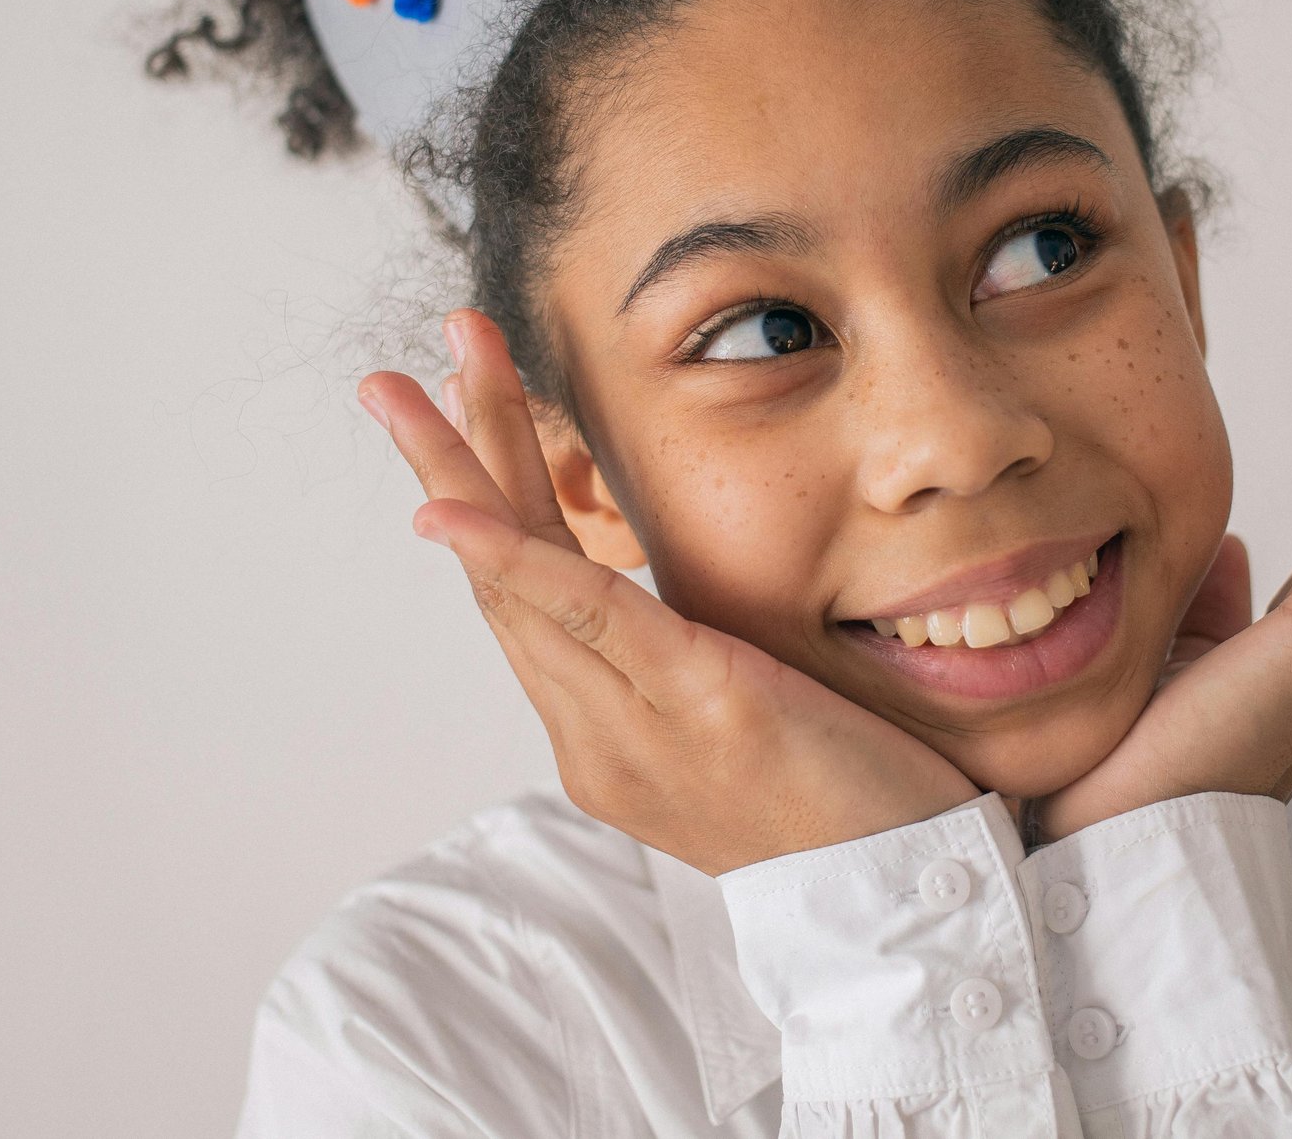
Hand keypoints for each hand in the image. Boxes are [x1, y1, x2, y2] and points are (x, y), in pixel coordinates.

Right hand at [359, 312, 977, 875]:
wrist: (909, 912)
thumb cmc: (851, 813)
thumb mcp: (748, 725)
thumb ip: (692, 671)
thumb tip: (673, 612)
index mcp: (606, 740)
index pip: (526, 601)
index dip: (482, 504)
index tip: (454, 411)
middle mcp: (599, 740)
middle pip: (501, 580)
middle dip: (444, 464)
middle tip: (383, 379)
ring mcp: (640, 730)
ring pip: (527, 583)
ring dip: (466, 470)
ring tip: (418, 382)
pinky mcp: (704, 710)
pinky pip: (592, 622)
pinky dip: (518, 563)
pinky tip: (455, 512)